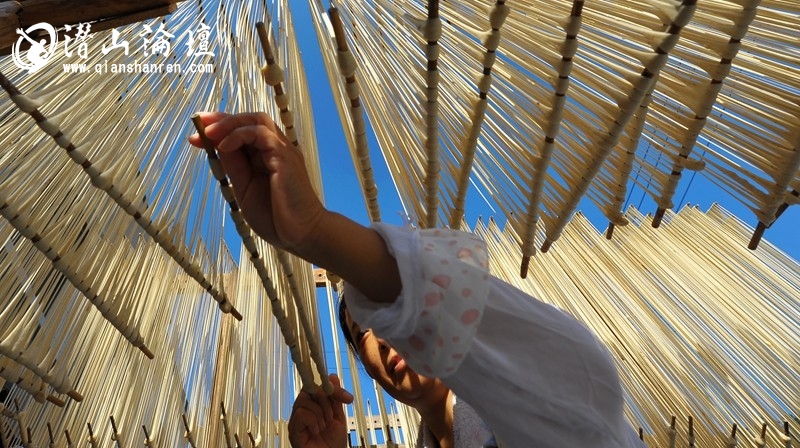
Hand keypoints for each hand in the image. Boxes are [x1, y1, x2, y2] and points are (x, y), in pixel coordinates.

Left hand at [188, 112, 325, 254]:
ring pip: (257, 120)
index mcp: (266, 157)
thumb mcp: (244, 189)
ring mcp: (283, 151)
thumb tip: (216, 145)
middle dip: (222, 118)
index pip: (243, 131)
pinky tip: (224, 146)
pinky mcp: (285, 157)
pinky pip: (262, 134)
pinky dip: (240, 135)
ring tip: (209, 133)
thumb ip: (234, 167)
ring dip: (230, 123)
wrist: (302, 235)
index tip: (197, 134)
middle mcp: (276, 149)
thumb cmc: (277, 217)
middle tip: (199, 124)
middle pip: (250, 119)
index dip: (220, 128)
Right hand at [288, 374, 353, 447]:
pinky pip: (301, 414)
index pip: (315, 386)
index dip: (330, 388)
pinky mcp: (293, 430)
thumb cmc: (333, 442)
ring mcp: (296, 420)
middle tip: (332, 417)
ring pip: (303, 400)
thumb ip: (335, 398)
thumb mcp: (338, 416)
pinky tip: (317, 432)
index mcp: (312, 406)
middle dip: (325, 401)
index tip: (347, 398)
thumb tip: (332, 377)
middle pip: (308, 390)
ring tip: (324, 426)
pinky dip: (313, 422)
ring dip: (320, 413)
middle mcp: (302, 411)